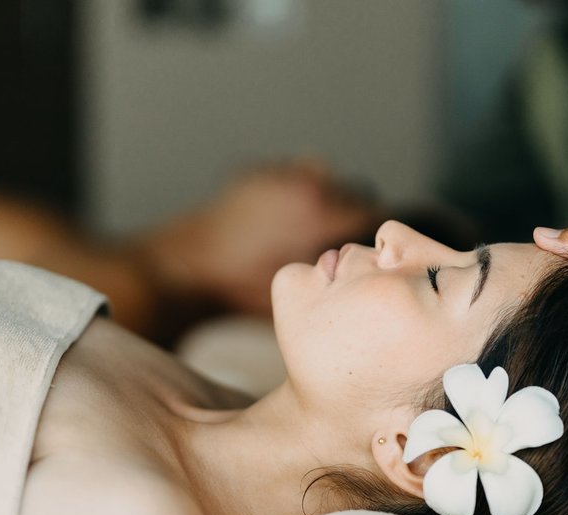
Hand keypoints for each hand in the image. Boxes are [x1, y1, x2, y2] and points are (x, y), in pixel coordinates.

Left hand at [142, 160, 378, 314]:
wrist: (186, 267)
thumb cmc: (238, 288)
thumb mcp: (295, 291)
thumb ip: (333, 280)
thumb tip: (361, 281)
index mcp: (319, 217)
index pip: (375, 213)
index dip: (381, 233)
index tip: (380, 247)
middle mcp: (305, 188)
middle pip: (358, 191)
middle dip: (357, 214)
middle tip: (347, 240)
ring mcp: (281, 175)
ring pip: (328, 175)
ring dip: (330, 195)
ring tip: (318, 222)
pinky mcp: (259, 173)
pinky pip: (295, 171)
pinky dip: (299, 186)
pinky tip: (289, 212)